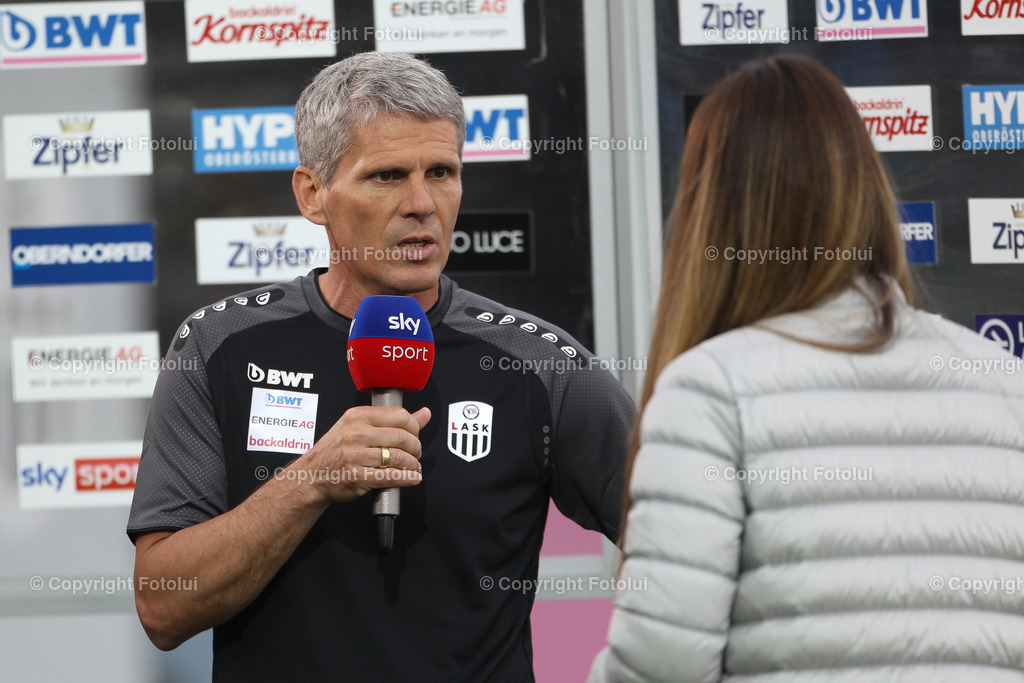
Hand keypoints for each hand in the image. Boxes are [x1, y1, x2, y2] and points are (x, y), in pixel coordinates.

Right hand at [294, 406, 430, 503]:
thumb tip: (424, 413)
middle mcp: (355, 433)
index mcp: (357, 416)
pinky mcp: (356, 476)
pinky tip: (412, 478)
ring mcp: (354, 455)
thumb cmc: (336, 451)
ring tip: (413, 467)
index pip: (400, 416)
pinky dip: (407, 479)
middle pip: (402, 437)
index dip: (415, 427)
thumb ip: (393, 420)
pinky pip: (390, 477)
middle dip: (416, 448)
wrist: (311, 475)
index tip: (415, 435)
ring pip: (398, 457)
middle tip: (416, 454)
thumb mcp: (359, 427)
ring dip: (412, 465)